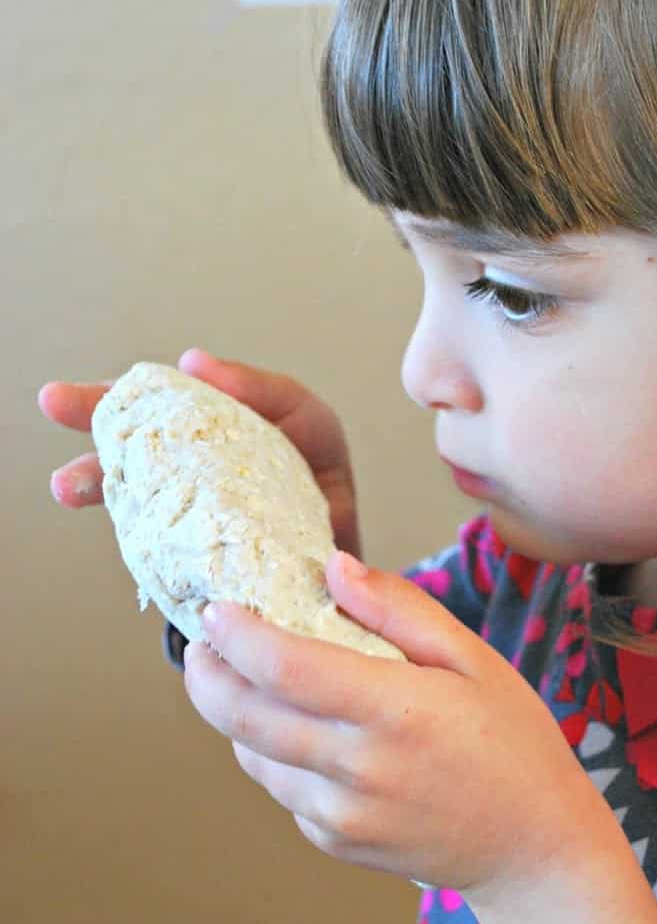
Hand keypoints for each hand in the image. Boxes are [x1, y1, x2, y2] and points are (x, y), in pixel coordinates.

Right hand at [38, 349, 362, 557]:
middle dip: (93, 422)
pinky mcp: (190, 558)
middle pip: (128, 441)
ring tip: (68, 484)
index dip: (111, 397)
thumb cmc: (319, 484)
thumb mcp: (306, 420)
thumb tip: (194, 360)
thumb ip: (262, 389)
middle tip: (54, 406)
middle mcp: (184, 468)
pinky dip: (137, 535)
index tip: (76, 396)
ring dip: (96, 481)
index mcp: (205, 430)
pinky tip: (120, 528)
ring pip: (131, 490)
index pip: (148, 404)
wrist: (335, 562)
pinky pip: (158, 541)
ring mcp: (181, 513)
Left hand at [181, 550, 618, 902]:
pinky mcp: (337, 842)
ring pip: (253, 757)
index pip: (282, 665)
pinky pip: (283, 792)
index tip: (217, 609)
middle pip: (243, 716)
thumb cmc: (513, 744)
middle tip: (203, 644)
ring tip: (253, 683)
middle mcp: (358, 768)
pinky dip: (279, 758)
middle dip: (208, 674)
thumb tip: (334, 567)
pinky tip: (310, 737)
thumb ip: (400, 609)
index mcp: (393, 710)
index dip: (235, 634)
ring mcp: (342, 815)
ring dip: (237, 716)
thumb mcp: (474, 659)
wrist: (534, 848)